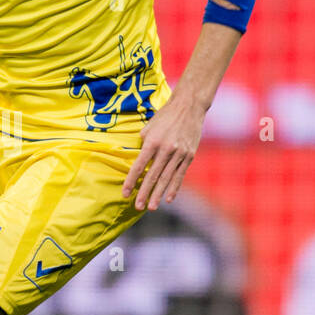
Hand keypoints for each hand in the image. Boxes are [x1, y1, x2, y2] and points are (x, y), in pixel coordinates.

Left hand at [122, 95, 205, 211]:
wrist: (189, 107)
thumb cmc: (165, 116)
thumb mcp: (148, 127)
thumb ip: (143, 145)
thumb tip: (138, 160)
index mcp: (152, 142)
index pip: (139, 166)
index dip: (131, 181)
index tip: (125, 193)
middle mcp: (166, 149)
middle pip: (153, 176)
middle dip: (144, 193)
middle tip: (137, 206)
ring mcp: (179, 153)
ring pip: (166, 179)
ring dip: (158, 195)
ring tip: (151, 207)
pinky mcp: (189, 156)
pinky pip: (180, 175)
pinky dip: (174, 188)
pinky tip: (168, 199)